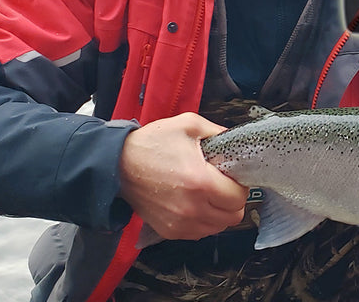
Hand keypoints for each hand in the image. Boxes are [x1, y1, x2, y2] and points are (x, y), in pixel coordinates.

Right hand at [118, 112, 248, 240]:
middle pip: (233, 216)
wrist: (118, 164)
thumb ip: (217, 132)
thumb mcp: (189, 125)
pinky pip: (200, 233)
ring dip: (219, 213)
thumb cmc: (152, 143)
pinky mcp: (169, 231)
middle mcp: (192, 207)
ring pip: (218, 227)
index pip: (239, 197)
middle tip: (223, 186)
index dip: (240, 185)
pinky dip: (204, 222)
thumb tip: (235, 142)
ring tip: (209, 195)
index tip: (231, 176)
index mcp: (200, 181)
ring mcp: (180, 222)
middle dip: (233, 200)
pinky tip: (196, 204)